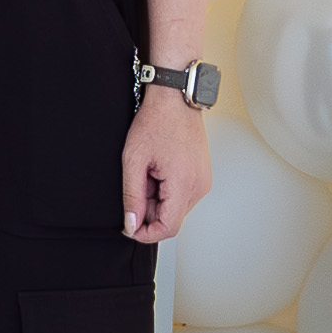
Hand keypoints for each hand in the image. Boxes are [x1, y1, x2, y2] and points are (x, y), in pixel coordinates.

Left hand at [124, 82, 210, 241]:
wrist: (175, 99)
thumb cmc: (156, 121)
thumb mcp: (134, 160)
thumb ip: (132, 196)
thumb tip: (131, 224)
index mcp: (184, 184)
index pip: (168, 228)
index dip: (145, 233)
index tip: (129, 226)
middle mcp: (198, 186)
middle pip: (171, 220)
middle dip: (148, 212)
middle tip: (135, 186)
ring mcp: (202, 181)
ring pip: (176, 209)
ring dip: (156, 200)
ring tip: (146, 174)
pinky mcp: (201, 176)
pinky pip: (182, 196)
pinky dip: (165, 191)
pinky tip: (156, 172)